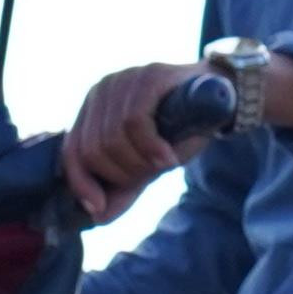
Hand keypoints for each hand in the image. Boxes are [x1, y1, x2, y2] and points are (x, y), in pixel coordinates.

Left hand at [64, 58, 218, 223]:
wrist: (220, 100)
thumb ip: (122, 189)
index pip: (72, 151)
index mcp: (93, 109)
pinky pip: (135, 123)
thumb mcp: (146, 166)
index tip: (98, 207)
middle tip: (150, 174)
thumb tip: (97, 217)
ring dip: (139, 163)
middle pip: (92, 150)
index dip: (82, 184)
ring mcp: (124, 80)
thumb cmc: (177, 132)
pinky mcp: (148, 75)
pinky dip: (151, 148)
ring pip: (112, 139)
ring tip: (162, 163)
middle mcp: (102, 90)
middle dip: (122, 174)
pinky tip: (168, 158)